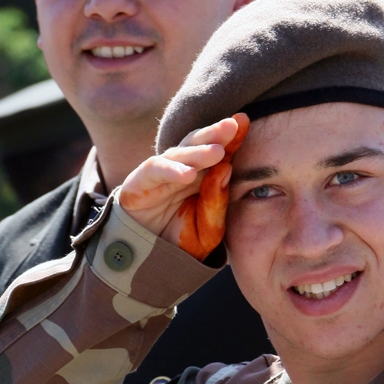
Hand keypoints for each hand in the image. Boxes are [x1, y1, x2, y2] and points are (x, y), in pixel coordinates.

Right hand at [119, 114, 248, 259]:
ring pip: (178, 154)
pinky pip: (154, 170)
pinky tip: (187, 174)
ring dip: (197, 152)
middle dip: (215, 134)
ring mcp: (160, 174)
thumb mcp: (207, 231)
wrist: (147, 262)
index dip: (231, 137)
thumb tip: (227, 169)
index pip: (218, 151)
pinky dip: (170, 170)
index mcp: (202, 177)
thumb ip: (216, 204)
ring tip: (216, 152)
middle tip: (232, 125)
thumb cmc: (180, 242)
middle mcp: (182, 170)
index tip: (245, 122)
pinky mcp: (139, 182)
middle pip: (198, 144)